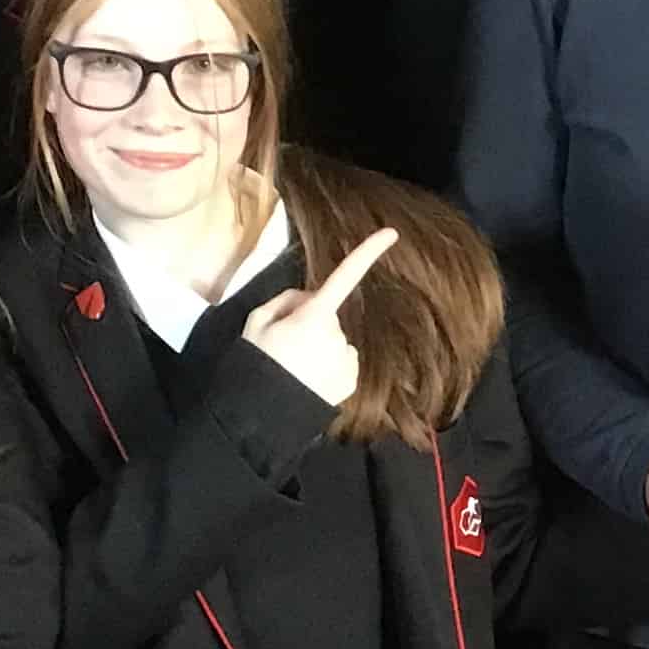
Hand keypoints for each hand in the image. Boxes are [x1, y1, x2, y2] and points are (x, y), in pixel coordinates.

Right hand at [240, 226, 398, 405]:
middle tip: (283, 346)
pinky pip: (341, 363)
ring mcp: (347, 359)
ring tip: (294, 368)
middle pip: (326, 317)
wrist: (262, 414)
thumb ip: (284, 301)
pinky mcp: (350, 381)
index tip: (392, 233)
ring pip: (334, 342)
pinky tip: (309, 380)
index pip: (344, 277)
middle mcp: (337, 334)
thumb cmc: (256, 363)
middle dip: (310, 323)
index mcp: (314, 315)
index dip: (367, 253)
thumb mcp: (256, 322)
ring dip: (319, 348)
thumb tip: (306, 299)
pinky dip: (328, 368)